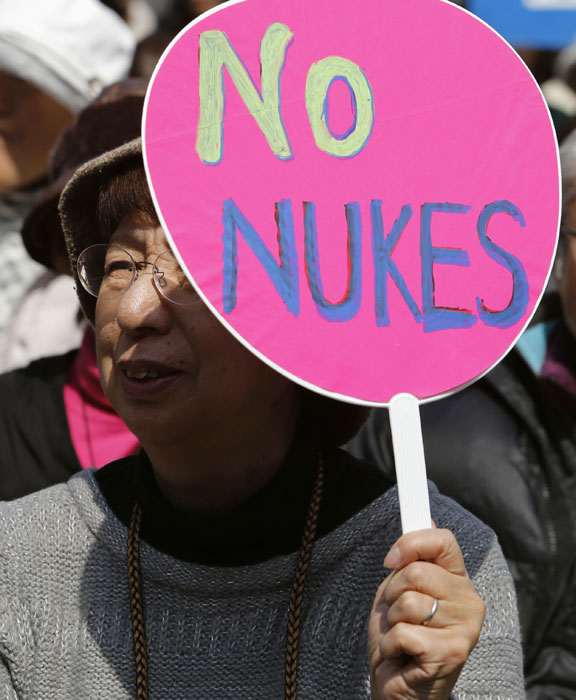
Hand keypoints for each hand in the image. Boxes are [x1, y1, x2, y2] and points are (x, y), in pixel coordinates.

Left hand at [367, 527, 484, 699]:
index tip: (391, 559)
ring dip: (391, 621)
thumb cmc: (399, 639)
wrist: (397, 689)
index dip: (411, 543)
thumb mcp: (400, 591)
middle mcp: (469, 602)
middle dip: (392, 593)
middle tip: (396, 614)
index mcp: (457, 581)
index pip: (443, 540)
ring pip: (408, 601)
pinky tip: (402, 655)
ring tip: (401, 635)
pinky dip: (391, 644)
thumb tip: (424, 516)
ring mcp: (465, 629)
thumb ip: (412, 559)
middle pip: (417, 572)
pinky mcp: (453, 653)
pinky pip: (405, 631)